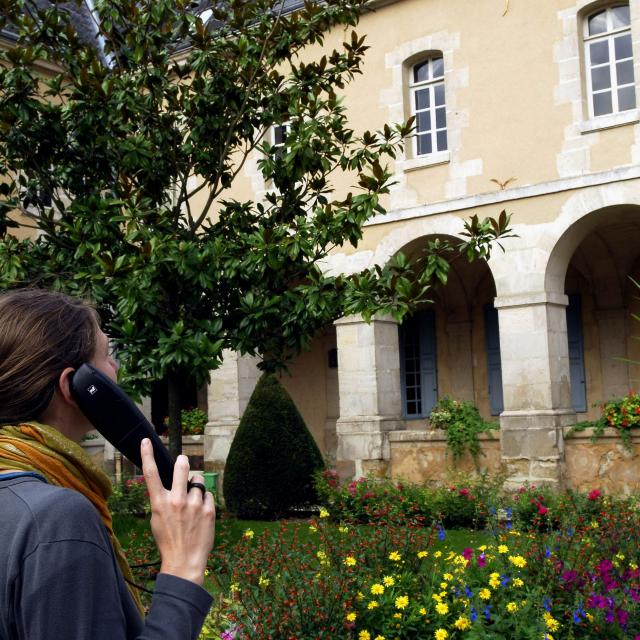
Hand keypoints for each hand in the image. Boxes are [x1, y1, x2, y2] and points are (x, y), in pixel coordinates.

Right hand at [140, 438, 214, 585]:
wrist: (184, 562)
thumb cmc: (169, 540)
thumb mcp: (157, 519)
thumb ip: (163, 499)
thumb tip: (171, 483)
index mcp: (159, 503)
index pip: (151, 474)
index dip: (147, 455)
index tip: (146, 441)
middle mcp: (177, 501)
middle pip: (181, 467)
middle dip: (182, 462)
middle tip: (183, 462)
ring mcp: (194, 505)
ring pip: (197, 481)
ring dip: (195, 488)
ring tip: (192, 505)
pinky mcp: (208, 510)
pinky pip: (207, 494)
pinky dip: (204, 500)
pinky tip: (200, 514)